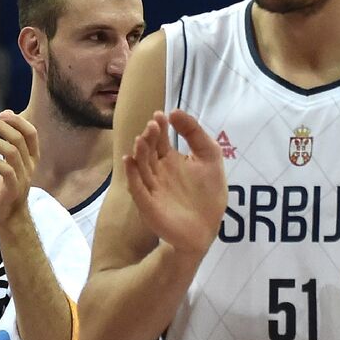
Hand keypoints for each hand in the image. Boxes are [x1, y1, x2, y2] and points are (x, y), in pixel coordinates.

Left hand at [0, 112, 40, 232]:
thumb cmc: (7, 187)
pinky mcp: (13, 189)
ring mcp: (22, 177)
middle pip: (19, 138)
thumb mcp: (12, 163)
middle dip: (0, 127)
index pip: (31, 132)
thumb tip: (4, 116)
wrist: (11, 217)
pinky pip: (7, 171)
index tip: (2, 113)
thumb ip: (10, 142)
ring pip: (12, 152)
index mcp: (31, 157)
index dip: (18, 120)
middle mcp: (30, 166)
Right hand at [121, 110, 226, 263]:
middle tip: (153, 126)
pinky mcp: (148, 204)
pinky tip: (129, 161)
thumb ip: (195, 134)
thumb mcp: (210, 157)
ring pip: (140, 166)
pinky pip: (137, 188)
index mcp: (170, 160)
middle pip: (149, 150)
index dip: (159, 127)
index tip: (161, 115)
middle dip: (149, 138)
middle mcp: (158, 171)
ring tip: (141, 139)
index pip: (160, 139)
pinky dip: (131, 174)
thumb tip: (174, 112)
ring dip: (139, 152)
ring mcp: (151, 187)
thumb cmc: (209, 194)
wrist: (207, 228)